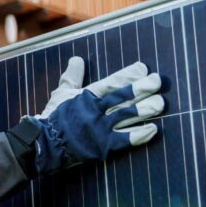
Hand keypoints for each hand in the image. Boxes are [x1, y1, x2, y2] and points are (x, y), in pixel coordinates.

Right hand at [33, 56, 163, 173]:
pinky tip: (153, 129)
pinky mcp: (103, 146)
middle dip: (143, 88)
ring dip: (146, 109)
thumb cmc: (53, 117)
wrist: (44, 144)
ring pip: (128, 116)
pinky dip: (140, 134)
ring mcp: (100, 129)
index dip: (129, 75)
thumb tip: (77, 59)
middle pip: (124, 97)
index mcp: (87, 96)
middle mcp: (96, 111)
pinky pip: (125, 139)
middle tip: (157, 81)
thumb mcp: (61, 93)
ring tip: (161, 103)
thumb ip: (72, 76)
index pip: (112, 83)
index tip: (143, 68)